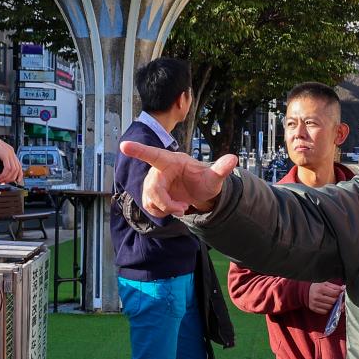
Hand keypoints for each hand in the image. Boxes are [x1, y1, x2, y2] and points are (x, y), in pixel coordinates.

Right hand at [0, 132, 23, 184]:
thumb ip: (0, 161)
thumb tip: (0, 171)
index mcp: (10, 152)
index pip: (19, 165)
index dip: (18, 175)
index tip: (15, 181)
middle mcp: (11, 152)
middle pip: (18, 169)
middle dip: (11, 178)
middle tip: (4, 182)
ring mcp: (9, 153)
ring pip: (13, 170)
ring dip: (7, 178)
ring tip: (0, 180)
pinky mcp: (5, 154)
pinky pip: (8, 168)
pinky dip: (4, 174)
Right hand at [119, 141, 237, 214]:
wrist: (200, 194)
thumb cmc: (205, 181)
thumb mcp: (214, 178)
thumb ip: (221, 169)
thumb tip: (234, 158)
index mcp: (172, 161)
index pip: (153, 155)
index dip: (139, 151)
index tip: (124, 146)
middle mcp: (159, 170)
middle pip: (152, 188)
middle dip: (167, 203)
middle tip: (184, 209)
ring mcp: (153, 183)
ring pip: (149, 200)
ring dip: (165, 209)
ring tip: (182, 208)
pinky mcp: (150, 195)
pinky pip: (149, 207)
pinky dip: (161, 213)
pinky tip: (172, 210)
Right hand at [307, 281, 344, 314]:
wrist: (305, 292)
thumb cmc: (317, 288)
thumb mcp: (325, 284)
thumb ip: (335, 286)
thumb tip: (343, 288)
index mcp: (321, 288)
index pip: (335, 293)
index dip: (339, 294)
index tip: (338, 293)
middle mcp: (317, 296)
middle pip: (333, 301)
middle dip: (335, 300)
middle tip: (333, 298)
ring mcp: (315, 303)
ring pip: (330, 307)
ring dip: (331, 305)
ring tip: (328, 301)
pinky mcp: (313, 308)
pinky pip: (325, 312)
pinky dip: (327, 309)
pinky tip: (324, 305)